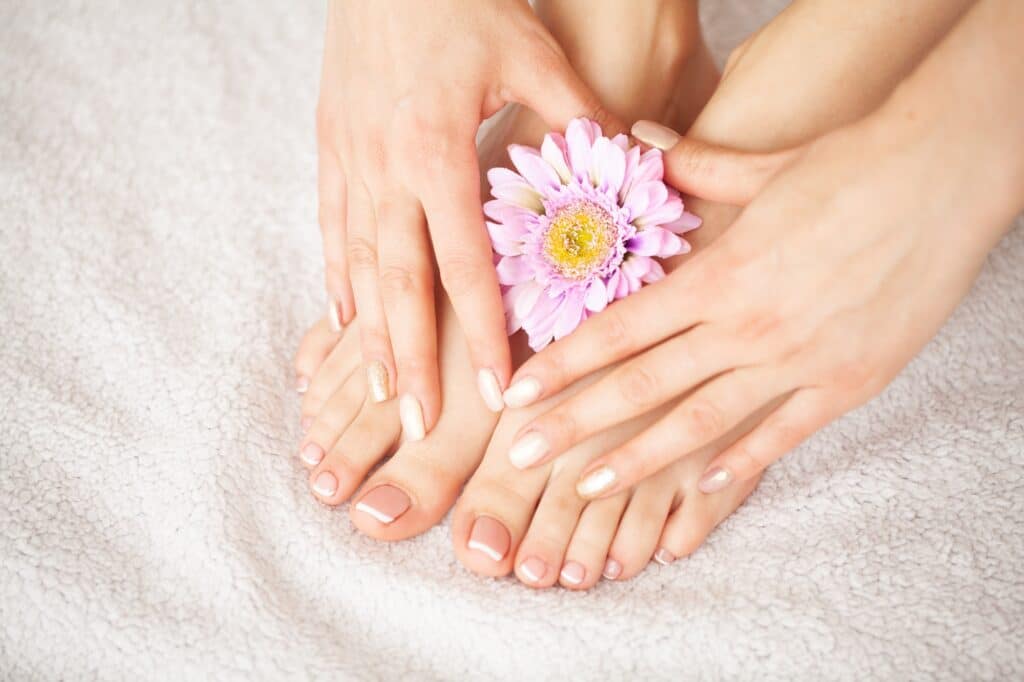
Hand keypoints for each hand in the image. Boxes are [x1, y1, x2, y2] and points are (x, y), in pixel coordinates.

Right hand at [316, 0, 613, 437]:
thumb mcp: (531, 52)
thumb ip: (578, 118)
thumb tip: (636, 168)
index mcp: (437, 150)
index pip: (461, 266)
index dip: (478, 337)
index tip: (492, 396)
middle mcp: (385, 167)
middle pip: (398, 284)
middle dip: (409, 362)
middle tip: (418, 427)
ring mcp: (349, 160)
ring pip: (356, 266)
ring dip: (368, 337)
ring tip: (378, 396)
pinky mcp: (330, 148)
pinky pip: (329, 228)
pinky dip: (336, 281)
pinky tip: (342, 322)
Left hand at [499, 103, 1018, 498]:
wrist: (942, 180)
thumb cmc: (848, 168)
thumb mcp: (761, 164)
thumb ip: (691, 165)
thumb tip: (639, 134)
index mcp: (718, 273)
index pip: (620, 328)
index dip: (562, 363)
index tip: (515, 394)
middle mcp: (746, 324)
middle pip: (642, 382)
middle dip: (575, 422)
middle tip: (520, 455)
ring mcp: (796, 359)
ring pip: (701, 420)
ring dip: (638, 458)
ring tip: (585, 487)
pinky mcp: (846, 383)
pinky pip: (782, 434)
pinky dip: (740, 464)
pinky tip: (699, 491)